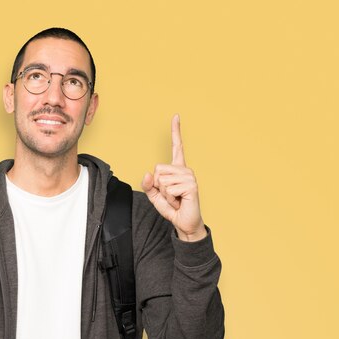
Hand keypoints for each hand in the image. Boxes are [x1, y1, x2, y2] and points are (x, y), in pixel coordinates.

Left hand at [141, 114, 206, 240]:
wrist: (184, 222)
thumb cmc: (172, 208)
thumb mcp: (155, 196)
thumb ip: (148, 185)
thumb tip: (147, 173)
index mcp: (177, 169)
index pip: (177, 147)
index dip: (175, 131)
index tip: (176, 116)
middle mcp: (185, 169)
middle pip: (157, 169)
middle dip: (158, 186)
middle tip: (170, 195)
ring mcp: (189, 176)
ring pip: (161, 180)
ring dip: (164, 194)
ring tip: (175, 199)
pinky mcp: (191, 185)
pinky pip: (168, 188)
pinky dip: (170, 199)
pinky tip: (179, 201)